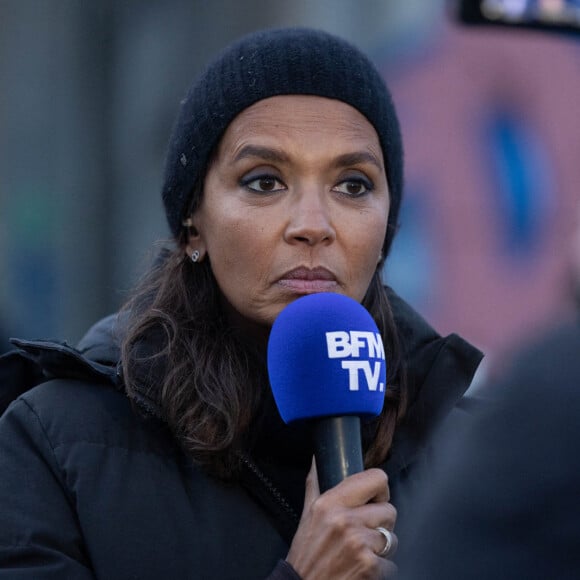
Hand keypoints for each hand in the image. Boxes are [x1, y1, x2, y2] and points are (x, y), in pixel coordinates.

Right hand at [286, 460, 397, 578]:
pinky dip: (380, 569)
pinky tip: (362, 568)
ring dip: (381, 547)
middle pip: (389, 510)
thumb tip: (317, 459)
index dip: (380, 489)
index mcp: (331, 503)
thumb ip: (315, 484)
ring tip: (362, 551)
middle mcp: (346, 521)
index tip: (374, 499)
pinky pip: (391, 563)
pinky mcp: (370, 568)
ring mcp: (359, 545)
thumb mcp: (307, 514)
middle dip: (380, 522)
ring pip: (392, 538)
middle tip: (364, 531)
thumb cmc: (306, 552)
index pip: (376, 478)